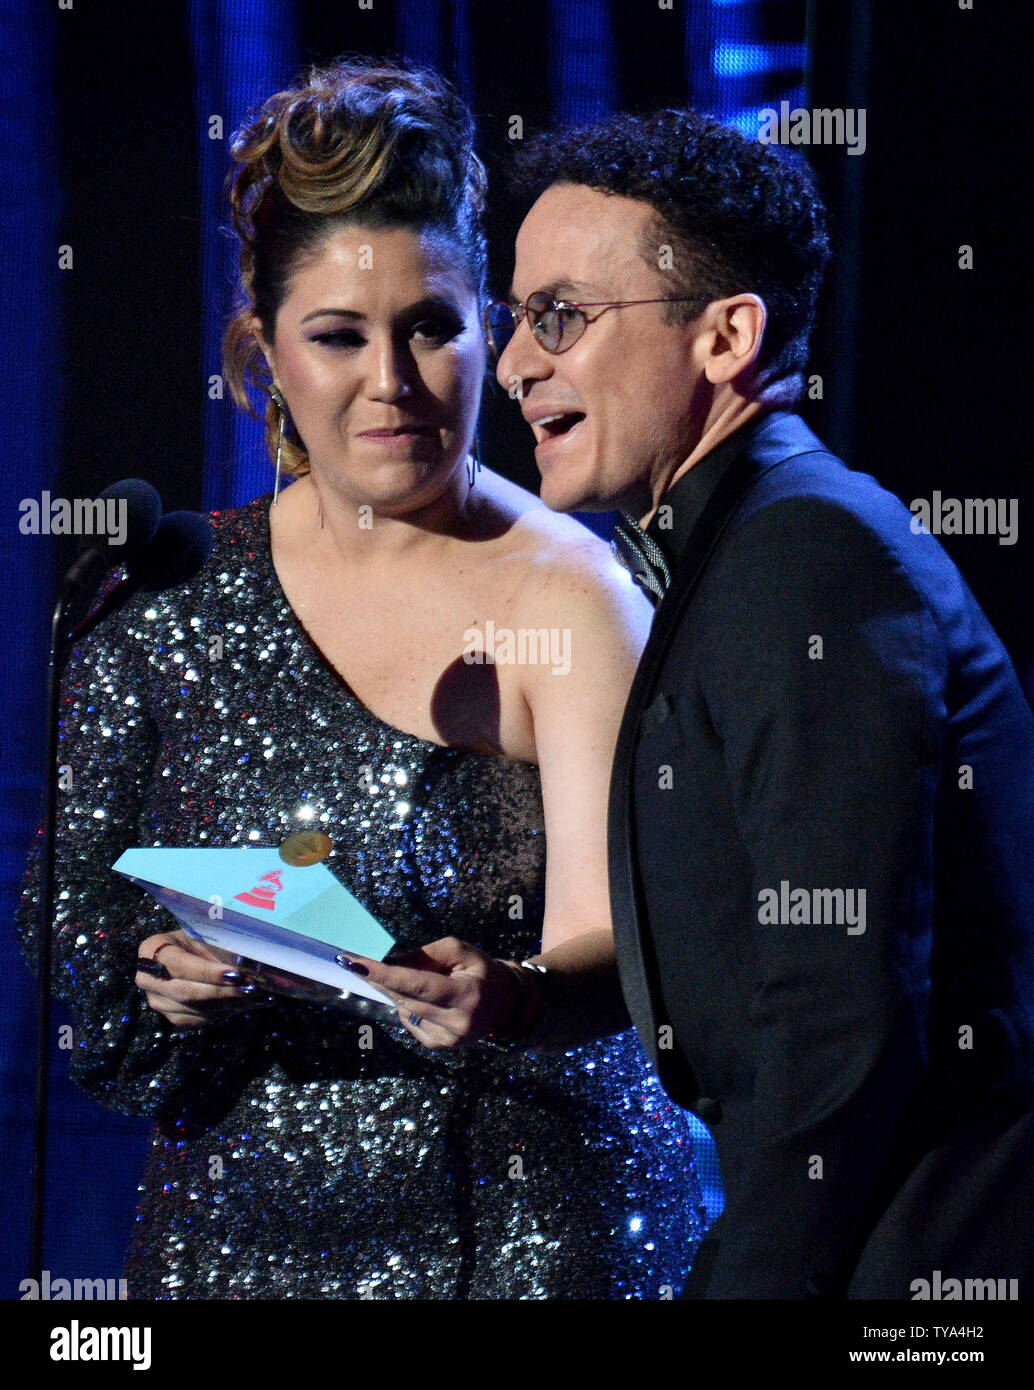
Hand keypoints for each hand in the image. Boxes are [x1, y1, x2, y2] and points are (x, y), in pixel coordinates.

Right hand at [135, 929, 273, 1028]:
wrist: (192, 951)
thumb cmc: (200, 936)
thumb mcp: (207, 930)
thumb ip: (221, 941)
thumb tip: (249, 959)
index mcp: (151, 949)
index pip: (180, 965)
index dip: (208, 972)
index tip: (235, 974)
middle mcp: (147, 979)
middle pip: (185, 992)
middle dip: (221, 992)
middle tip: (249, 988)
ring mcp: (157, 1001)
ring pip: (193, 1010)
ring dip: (227, 1005)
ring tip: (254, 996)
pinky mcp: (172, 1017)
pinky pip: (198, 1020)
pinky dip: (225, 1013)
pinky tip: (246, 1004)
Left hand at [350, 937, 521, 1048]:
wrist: (506, 1005)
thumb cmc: (481, 971)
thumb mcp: (460, 952)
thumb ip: (425, 955)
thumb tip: (389, 963)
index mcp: (466, 996)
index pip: (418, 984)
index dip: (384, 974)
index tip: (354, 962)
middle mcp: (457, 1023)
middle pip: (405, 998)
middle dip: (381, 979)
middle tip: (362, 962)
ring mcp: (447, 1040)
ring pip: (403, 1009)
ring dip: (396, 990)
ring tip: (413, 977)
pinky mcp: (438, 1046)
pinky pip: (409, 1021)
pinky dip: (408, 1005)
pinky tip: (424, 998)